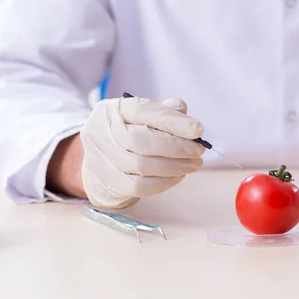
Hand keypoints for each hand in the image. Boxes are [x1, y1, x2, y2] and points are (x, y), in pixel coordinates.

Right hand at [80, 95, 204, 207]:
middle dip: (176, 147)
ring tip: (193, 164)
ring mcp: (102, 159)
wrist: (100, 159)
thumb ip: (162, 112)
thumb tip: (183, 113)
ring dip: (174, 166)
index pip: (143, 111)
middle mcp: (101, 132)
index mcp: (112, 110)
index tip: (198, 130)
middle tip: (198, 151)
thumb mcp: (140, 116)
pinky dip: (164, 182)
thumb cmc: (127, 133)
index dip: (172, 121)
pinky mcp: (108, 183)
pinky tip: (177, 176)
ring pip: (142, 166)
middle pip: (141, 141)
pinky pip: (139, 187)